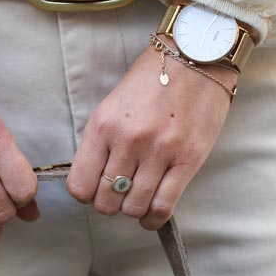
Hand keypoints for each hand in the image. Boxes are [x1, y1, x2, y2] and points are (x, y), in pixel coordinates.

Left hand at [66, 41, 236, 228]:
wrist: (196, 56)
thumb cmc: (152, 80)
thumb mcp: (113, 105)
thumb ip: (101, 142)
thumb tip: (94, 182)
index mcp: (103, 125)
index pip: (79, 186)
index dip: (86, 194)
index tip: (95, 188)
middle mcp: (128, 141)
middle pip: (105, 202)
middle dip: (110, 204)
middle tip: (119, 193)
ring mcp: (159, 152)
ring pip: (133, 208)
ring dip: (133, 209)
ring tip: (138, 196)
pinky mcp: (187, 161)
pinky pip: (162, 207)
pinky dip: (153, 218)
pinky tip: (151, 213)